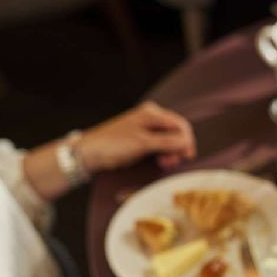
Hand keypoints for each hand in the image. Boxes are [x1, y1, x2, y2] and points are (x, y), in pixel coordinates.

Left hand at [78, 101, 195, 171]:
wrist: (88, 153)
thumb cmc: (112, 146)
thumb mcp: (143, 144)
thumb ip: (167, 142)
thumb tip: (187, 143)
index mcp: (152, 113)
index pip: (180, 124)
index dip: (187, 141)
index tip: (188, 156)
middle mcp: (151, 116)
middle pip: (176, 131)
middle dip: (178, 147)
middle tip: (173, 162)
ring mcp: (146, 126)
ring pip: (169, 138)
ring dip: (171, 151)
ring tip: (165, 163)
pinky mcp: (142, 137)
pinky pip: (160, 143)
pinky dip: (163, 152)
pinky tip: (160, 160)